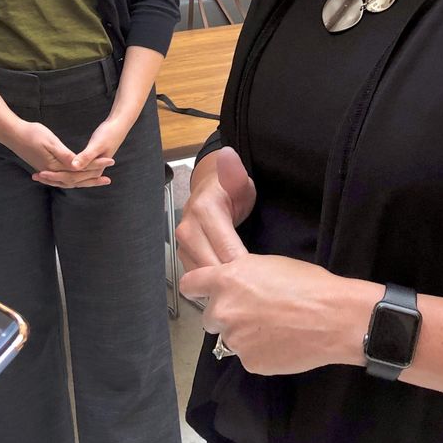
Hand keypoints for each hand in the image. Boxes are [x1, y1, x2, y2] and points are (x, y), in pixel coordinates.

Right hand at [2, 119, 113, 188]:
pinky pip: (61, 178)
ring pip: (69, 181)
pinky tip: (76, 178)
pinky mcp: (45, 168)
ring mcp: (47, 171)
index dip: (96, 165)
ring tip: (96, 181)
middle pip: (76, 180)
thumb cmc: (31, 134)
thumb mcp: (50, 142)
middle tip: (107, 180)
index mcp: (55, 166)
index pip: (80, 169)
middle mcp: (52, 172)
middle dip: (92, 179)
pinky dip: (71, 179)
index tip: (111, 161)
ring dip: (83, 181)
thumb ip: (64, 155)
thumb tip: (77, 165)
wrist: (12, 134)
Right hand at [175, 147, 255, 276]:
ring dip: (221, 283)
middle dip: (232, 279)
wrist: (211, 191)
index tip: (260, 273)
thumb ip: (234, 171)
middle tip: (254, 285)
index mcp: (203, 210)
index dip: (243, 265)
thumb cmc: (230, 188)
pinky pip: (197, 277)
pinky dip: (213, 283)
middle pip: (212, 266)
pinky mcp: (182, 254)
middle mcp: (187, 228)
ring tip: (243, 287)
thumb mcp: (238, 179)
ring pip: (202, 275)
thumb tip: (227, 156)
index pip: (225, 249)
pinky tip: (229, 283)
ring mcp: (182, 243)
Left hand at [180, 253, 376, 375]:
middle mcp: (223, 310)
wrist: (334, 318)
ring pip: (230, 338)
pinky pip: (248, 357)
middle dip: (226, 316)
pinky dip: (261, 352)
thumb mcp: (268, 265)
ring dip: (244, 335)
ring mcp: (235, 339)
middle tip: (254, 313)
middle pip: (209, 317)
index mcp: (226, 280)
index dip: (197, 289)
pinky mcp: (249, 363)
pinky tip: (283, 343)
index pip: (189, 285)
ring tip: (275, 329)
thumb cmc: (308, 284)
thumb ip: (242, 277)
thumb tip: (237, 287)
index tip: (202, 292)